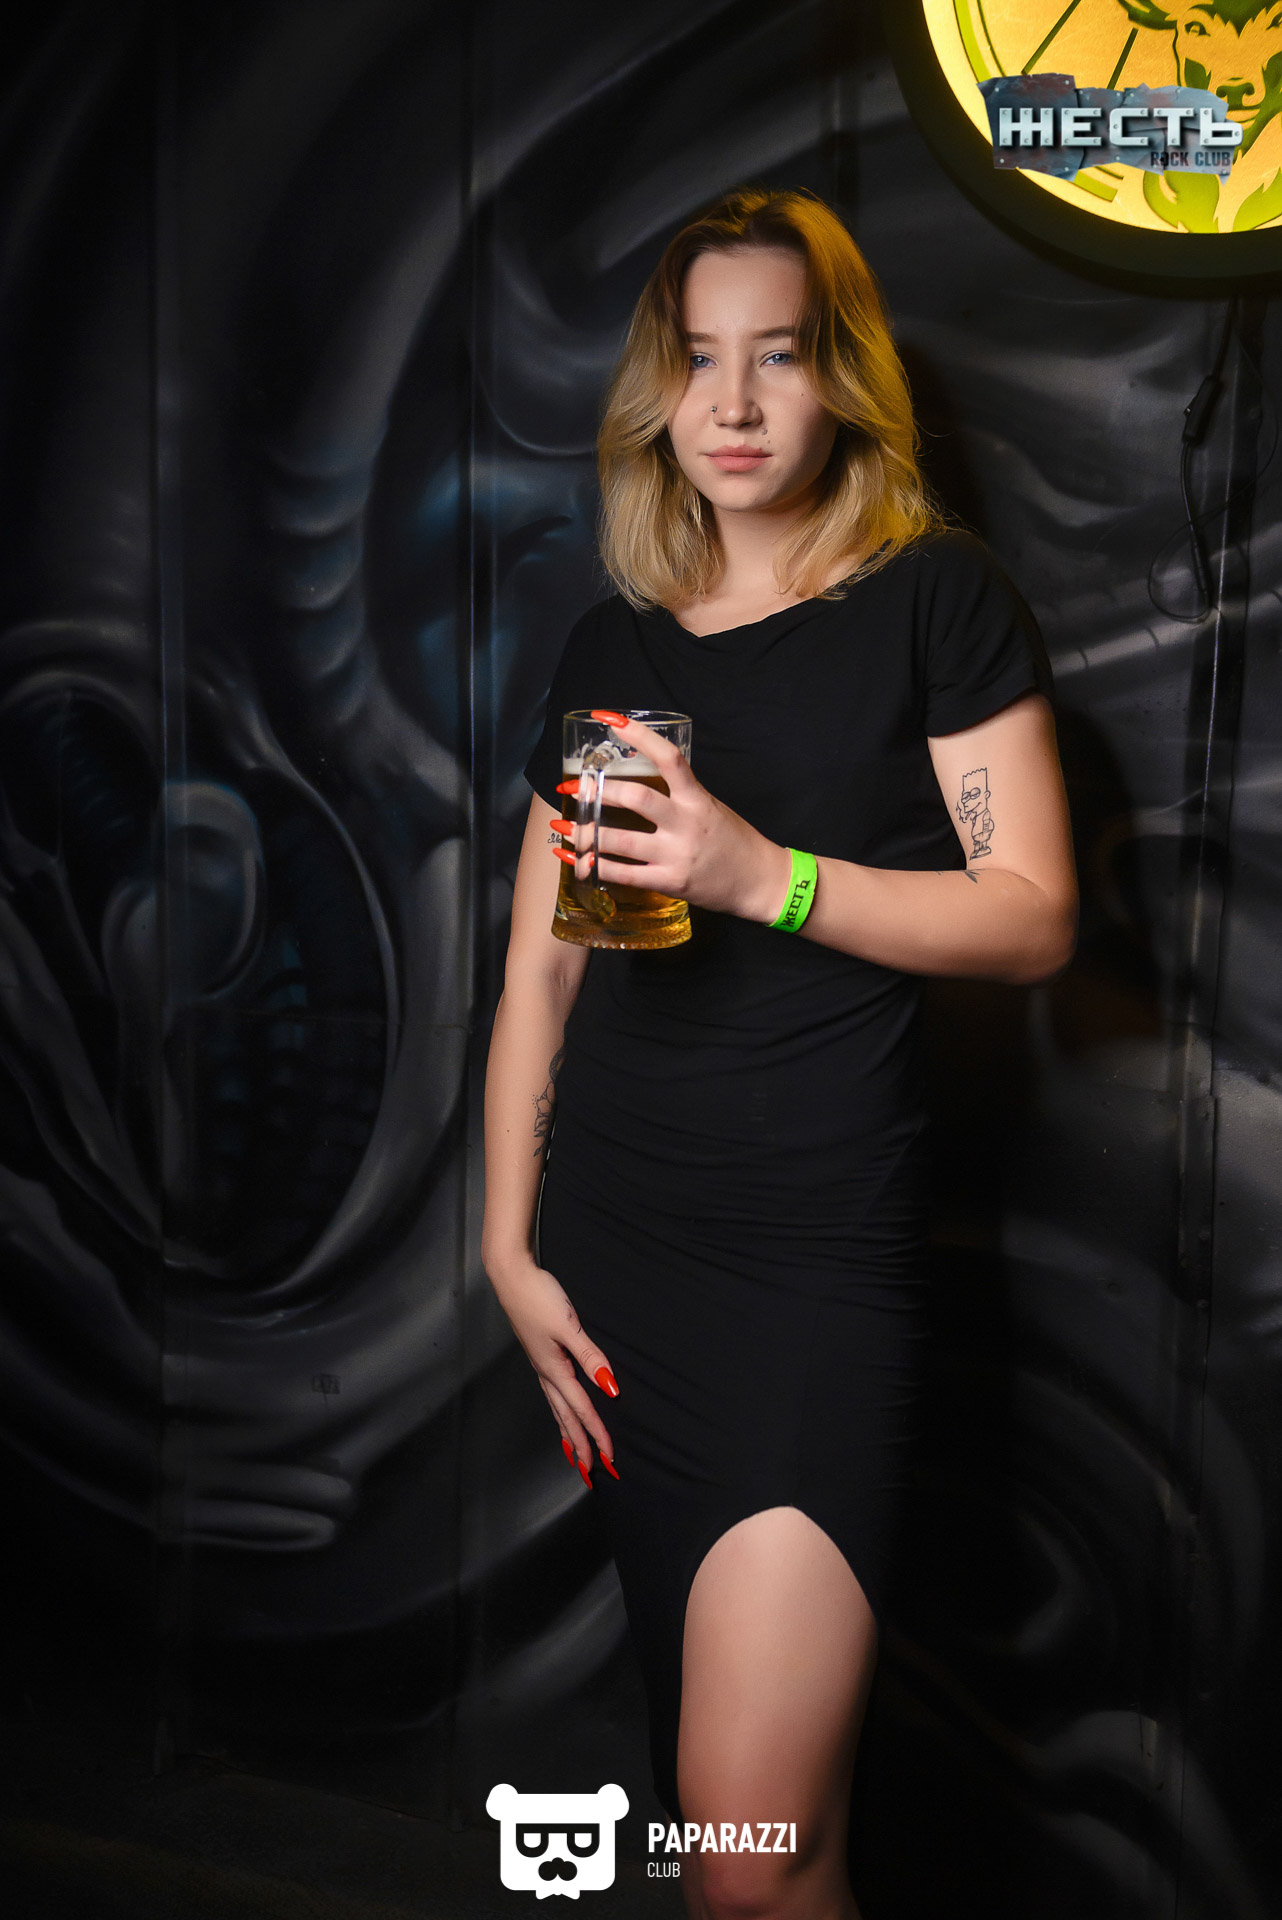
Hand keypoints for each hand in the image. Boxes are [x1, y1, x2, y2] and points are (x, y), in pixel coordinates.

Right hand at [486, 1255, 621, 1484]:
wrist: (511, 1275)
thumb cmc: (538, 1297)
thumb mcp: (568, 1325)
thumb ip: (590, 1356)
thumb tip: (610, 1388)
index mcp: (554, 1369)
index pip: (581, 1409)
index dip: (597, 1434)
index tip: (609, 1459)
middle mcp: (546, 1372)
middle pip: (565, 1417)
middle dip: (580, 1445)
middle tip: (591, 1472)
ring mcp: (541, 1363)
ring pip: (557, 1407)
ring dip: (568, 1431)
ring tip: (574, 1453)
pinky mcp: (539, 1352)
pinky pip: (552, 1392)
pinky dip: (560, 1409)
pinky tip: (562, 1408)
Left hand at [552, 710, 791, 922]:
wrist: (760, 881)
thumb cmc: (734, 841)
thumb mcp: (711, 807)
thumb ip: (679, 796)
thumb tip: (639, 785)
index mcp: (697, 798)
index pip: (668, 757)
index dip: (637, 735)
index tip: (608, 719)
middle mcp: (686, 823)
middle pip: (635, 798)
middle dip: (598, 791)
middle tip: (573, 786)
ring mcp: (677, 854)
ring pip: (621, 840)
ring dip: (586, 832)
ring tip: (563, 826)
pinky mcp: (670, 882)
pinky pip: (625, 874)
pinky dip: (596, 867)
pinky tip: (577, 862)